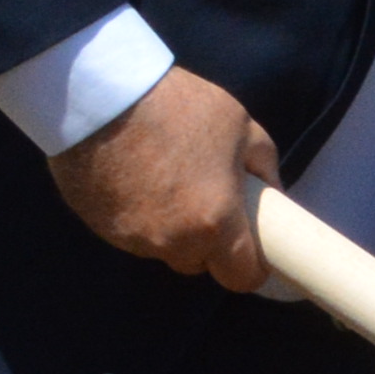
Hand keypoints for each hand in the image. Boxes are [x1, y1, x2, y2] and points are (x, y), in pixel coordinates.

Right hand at [54, 65, 271, 290]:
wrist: (101, 96)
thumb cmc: (178, 108)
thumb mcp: (240, 125)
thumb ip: (264, 166)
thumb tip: (273, 194)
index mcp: (215, 223)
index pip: (241, 277)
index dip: (251, 268)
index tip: (253, 253)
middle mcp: (173, 243)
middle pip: (199, 262)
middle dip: (208, 243)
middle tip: (207, 203)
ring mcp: (133, 240)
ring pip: (163, 249)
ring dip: (171, 230)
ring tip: (168, 185)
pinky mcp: (101, 230)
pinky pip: (131, 235)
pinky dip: (139, 218)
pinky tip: (137, 182)